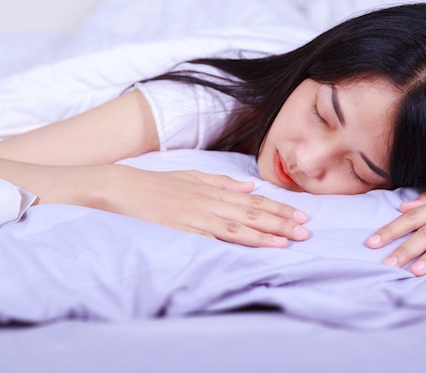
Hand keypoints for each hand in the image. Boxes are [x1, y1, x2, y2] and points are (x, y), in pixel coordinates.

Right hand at [100, 166, 308, 246]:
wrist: (119, 187)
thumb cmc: (155, 185)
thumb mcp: (191, 177)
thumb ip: (221, 181)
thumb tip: (249, 186)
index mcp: (212, 190)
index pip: (253, 201)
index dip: (278, 209)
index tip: (300, 215)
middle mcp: (208, 202)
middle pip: (251, 214)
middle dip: (280, 223)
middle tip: (305, 231)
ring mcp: (194, 217)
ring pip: (236, 226)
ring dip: (264, 234)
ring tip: (287, 242)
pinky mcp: (180, 231)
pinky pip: (210, 239)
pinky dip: (232, 244)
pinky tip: (249, 248)